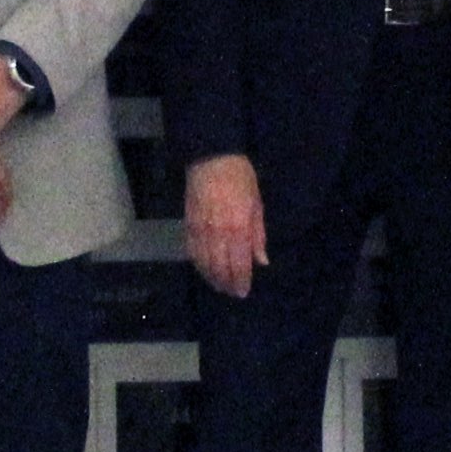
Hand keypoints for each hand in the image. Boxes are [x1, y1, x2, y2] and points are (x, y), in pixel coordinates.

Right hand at [185, 154, 266, 298]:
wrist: (211, 158)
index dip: (240, 281)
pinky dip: (198, 264)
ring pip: (204, 263)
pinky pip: (192, 252)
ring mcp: (201, 230)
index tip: (242, 292)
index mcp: (239, 228)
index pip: (239, 264)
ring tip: (218, 285)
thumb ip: (258, 235)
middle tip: (232, 293)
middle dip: (226, 284)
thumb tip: (261, 261)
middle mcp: (219, 233)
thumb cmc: (241, 178)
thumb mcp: (256, 204)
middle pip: (220, 268)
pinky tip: (204, 269)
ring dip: (211, 278)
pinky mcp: (188, 225)